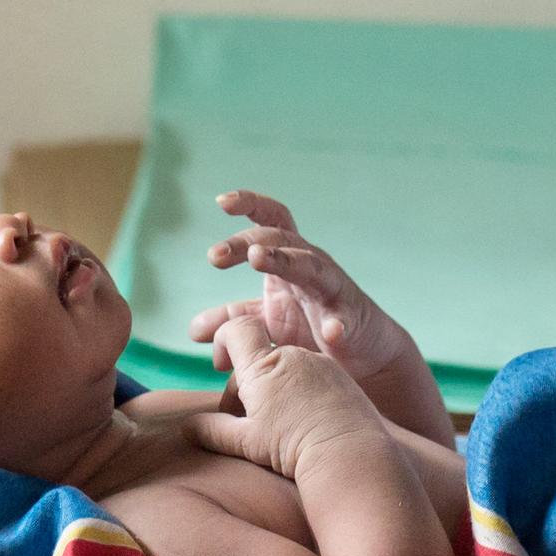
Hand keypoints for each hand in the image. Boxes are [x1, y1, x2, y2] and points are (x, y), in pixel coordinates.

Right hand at [181, 312, 392, 482]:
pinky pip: (312, 374)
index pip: (236, 329)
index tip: (221, 364)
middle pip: (259, 354)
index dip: (223, 339)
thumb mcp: (245, 442)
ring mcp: (319, 363)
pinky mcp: (340, 376)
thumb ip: (212, 430)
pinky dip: (301, 389)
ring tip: (276, 422)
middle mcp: (292, 355)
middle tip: (245, 415)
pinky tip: (304, 420)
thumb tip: (186, 427)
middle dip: (247, 378)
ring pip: (287, 364)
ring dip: (275, 385)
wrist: (349, 454)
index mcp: (263, 366)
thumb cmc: (294, 448)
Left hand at [194, 191, 417, 385]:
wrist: (361, 353)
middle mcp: (311, 264)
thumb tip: (193, 330)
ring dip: (283, 260)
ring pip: (311, 265)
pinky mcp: (353, 319)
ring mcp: (333, 289)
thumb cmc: (311, 328)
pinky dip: (337, 324)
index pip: (270, 219)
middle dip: (246, 241)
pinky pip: (345, 318)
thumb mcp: (266, 322)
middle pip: (280, 238)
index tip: (220, 202)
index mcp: (288, 259)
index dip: (249, 204)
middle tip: (214, 256)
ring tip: (258, 258)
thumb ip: (232, 321)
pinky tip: (331, 333)